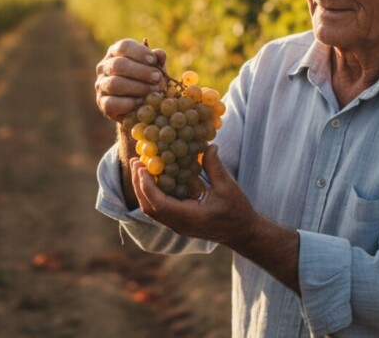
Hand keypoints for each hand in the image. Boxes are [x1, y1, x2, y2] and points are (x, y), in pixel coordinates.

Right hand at [95, 38, 166, 121]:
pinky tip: (141, 103)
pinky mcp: (102, 102)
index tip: (153, 60)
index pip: (124, 46)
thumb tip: (160, 54)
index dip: (139, 52)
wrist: (137, 104)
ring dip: (137, 87)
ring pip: (114, 83)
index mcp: (116, 52)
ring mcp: (101, 84)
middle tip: (158, 78)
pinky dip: (127, 103)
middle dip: (141, 71)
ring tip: (154, 91)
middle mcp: (104, 66)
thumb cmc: (146, 80)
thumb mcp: (154, 69)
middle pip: (118, 64)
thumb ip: (157, 61)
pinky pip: (110, 103)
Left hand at [129, 144, 256, 245]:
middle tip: (136, 161)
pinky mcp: (178, 222)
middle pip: (149, 207)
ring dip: (142, 189)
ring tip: (140, 167)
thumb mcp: (228, 187)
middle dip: (139, 184)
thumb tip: (208, 145)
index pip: (159, 204)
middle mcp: (179, 224)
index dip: (147, 186)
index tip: (142, 167)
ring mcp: (177, 225)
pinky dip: (151, 193)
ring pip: (151, 209)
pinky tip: (153, 177)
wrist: (242, 233)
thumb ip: (214, 167)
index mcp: (189, 217)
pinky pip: (158, 209)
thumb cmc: (237, 211)